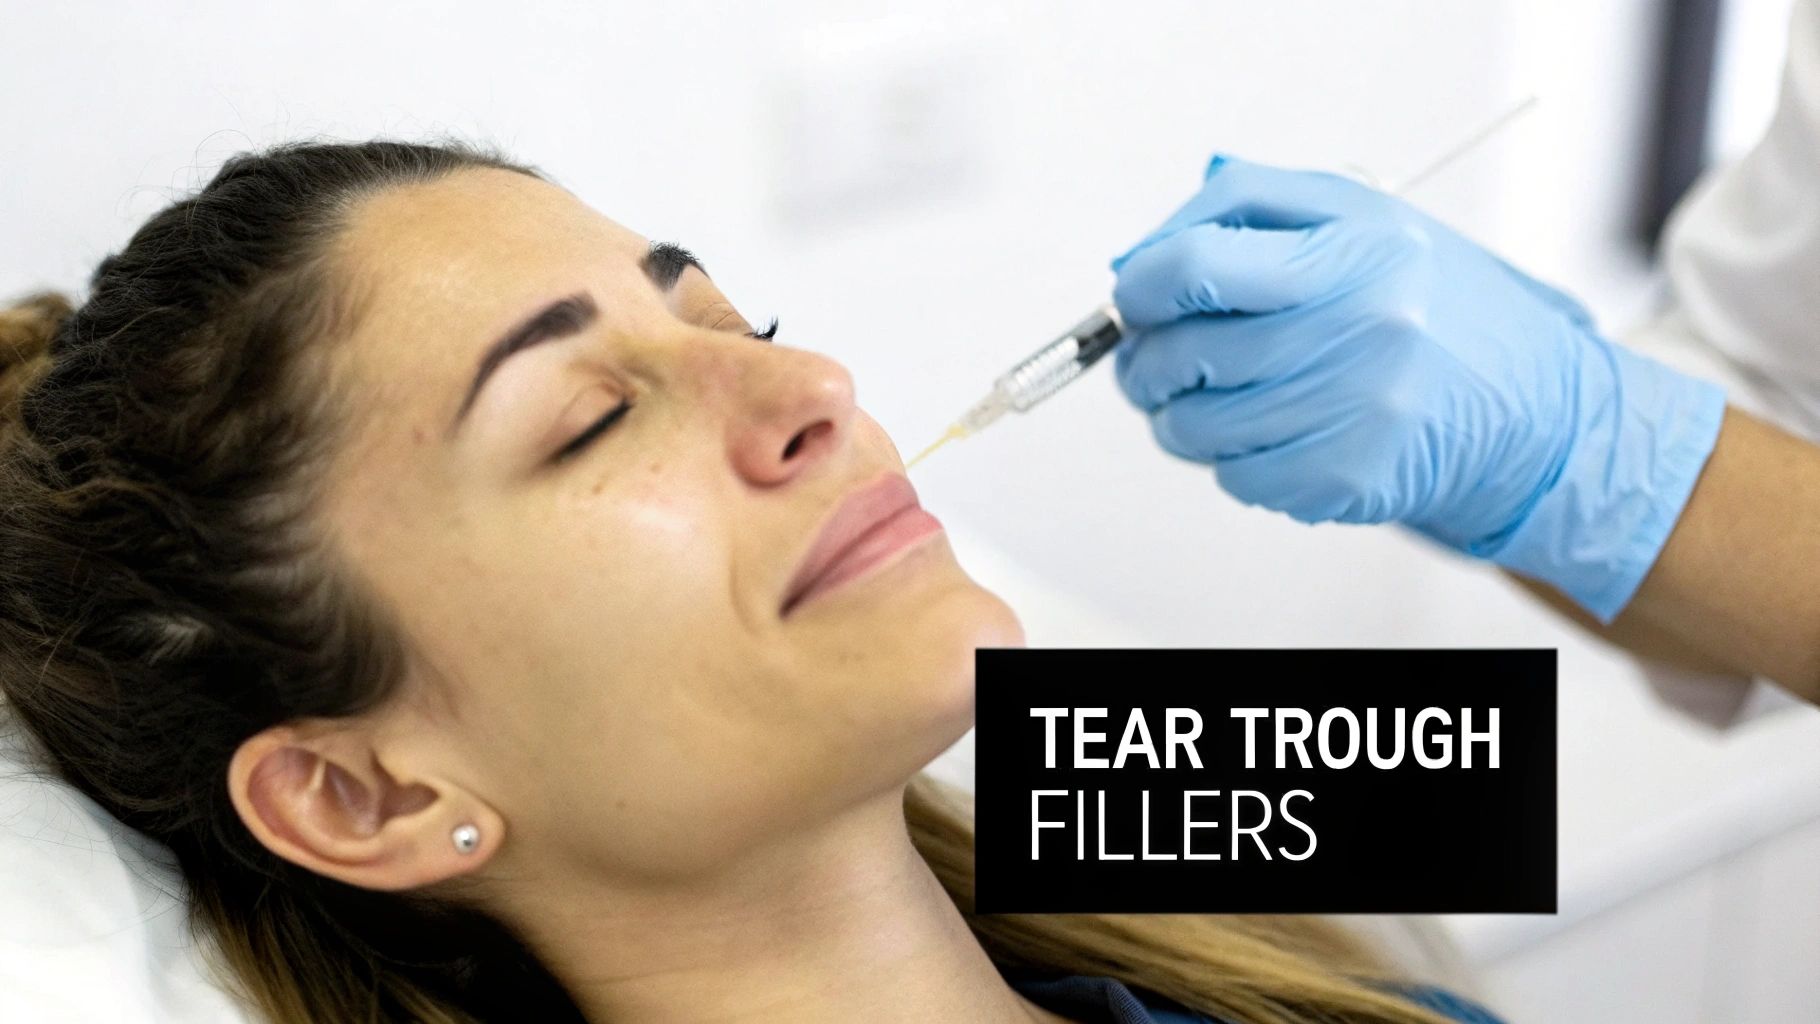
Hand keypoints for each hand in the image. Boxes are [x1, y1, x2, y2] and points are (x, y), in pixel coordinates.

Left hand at [1110, 154, 1725, 620]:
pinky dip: (1237, 459)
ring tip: (1231, 394)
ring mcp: (1353, 412)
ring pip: (1190, 426)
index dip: (1141, 286)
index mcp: (1357, 251)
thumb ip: (1246, 209)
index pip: (1193, 266)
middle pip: (1178, 354)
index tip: (1135, 297)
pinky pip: (1232, 476)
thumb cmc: (1431, 307)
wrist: (1534, 412)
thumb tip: (1138, 261)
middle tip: (1165, 356)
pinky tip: (1282, 432)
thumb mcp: (1359, 218)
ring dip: (1186, 415)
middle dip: (1150, 359)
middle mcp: (1359, 330)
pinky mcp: (1346, 478)